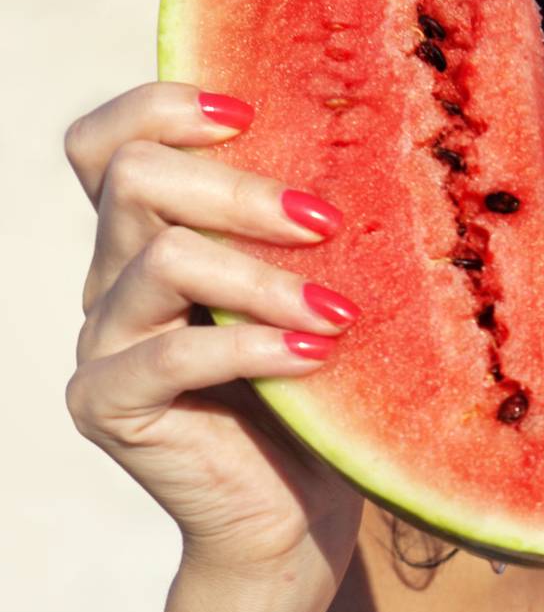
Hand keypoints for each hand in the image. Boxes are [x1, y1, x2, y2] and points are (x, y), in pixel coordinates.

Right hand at [63, 82, 365, 581]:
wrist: (299, 505)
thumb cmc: (323, 380)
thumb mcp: (317, 280)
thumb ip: (307, 220)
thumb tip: (374, 129)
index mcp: (155, 230)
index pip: (111, 141)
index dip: (162, 106)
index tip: (249, 113)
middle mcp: (113, 273)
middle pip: (135, 176)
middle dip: (240, 190)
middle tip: (326, 223)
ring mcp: (102, 339)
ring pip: (160, 257)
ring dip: (262, 278)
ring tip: (338, 313)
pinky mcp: (105, 403)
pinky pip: (165, 355)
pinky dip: (250, 347)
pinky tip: (313, 359)